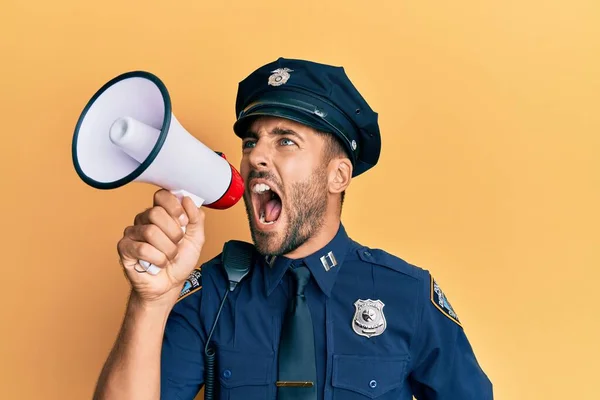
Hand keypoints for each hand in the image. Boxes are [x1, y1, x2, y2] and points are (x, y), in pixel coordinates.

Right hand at [117, 189, 205, 304]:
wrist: (170, 285)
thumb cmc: (180, 261)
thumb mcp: (196, 238)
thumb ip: (196, 218)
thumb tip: (188, 199)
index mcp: (161, 213)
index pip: (162, 195)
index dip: (174, 207)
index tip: (183, 222)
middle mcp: (144, 219)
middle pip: (156, 213)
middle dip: (173, 233)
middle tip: (176, 244)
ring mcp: (132, 232)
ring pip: (150, 232)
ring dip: (167, 250)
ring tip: (168, 256)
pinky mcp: (124, 248)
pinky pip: (142, 248)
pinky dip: (157, 259)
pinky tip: (158, 263)